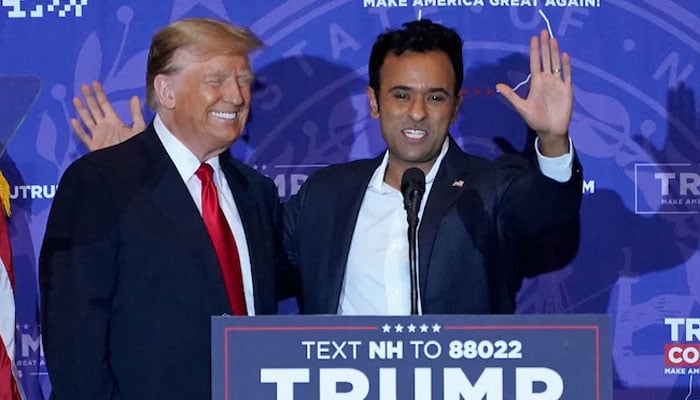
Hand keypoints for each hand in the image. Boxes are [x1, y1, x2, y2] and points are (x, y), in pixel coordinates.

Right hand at [71, 81, 145, 150]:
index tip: (94, 83)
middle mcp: (104, 126)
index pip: (105, 104)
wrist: (131, 164)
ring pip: (87, 120)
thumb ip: (136, 113)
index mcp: (114, 121)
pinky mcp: (94, 146)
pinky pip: (84, 136)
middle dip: (89, 98)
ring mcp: (98, 136)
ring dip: (81, 110)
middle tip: (83, 86)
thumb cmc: (137, 147)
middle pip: (94, 109)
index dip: (99, 94)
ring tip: (75, 99)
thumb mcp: (138, 128)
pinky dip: (79, 129)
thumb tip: (134, 97)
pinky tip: (73, 120)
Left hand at [496, 30, 572, 156]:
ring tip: (553, 39)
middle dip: (545, 46)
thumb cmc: (535, 119)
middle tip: (544, 32)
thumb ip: (511, 95)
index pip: (535, 63)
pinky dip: (565, 66)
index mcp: (536, 82)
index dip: (534, 51)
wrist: (550, 130)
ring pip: (556, 64)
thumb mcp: (521, 107)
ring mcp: (557, 83)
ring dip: (554, 52)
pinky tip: (564, 55)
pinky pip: (566, 75)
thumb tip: (497, 86)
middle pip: (546, 59)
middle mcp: (547, 80)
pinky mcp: (567, 89)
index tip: (533, 38)